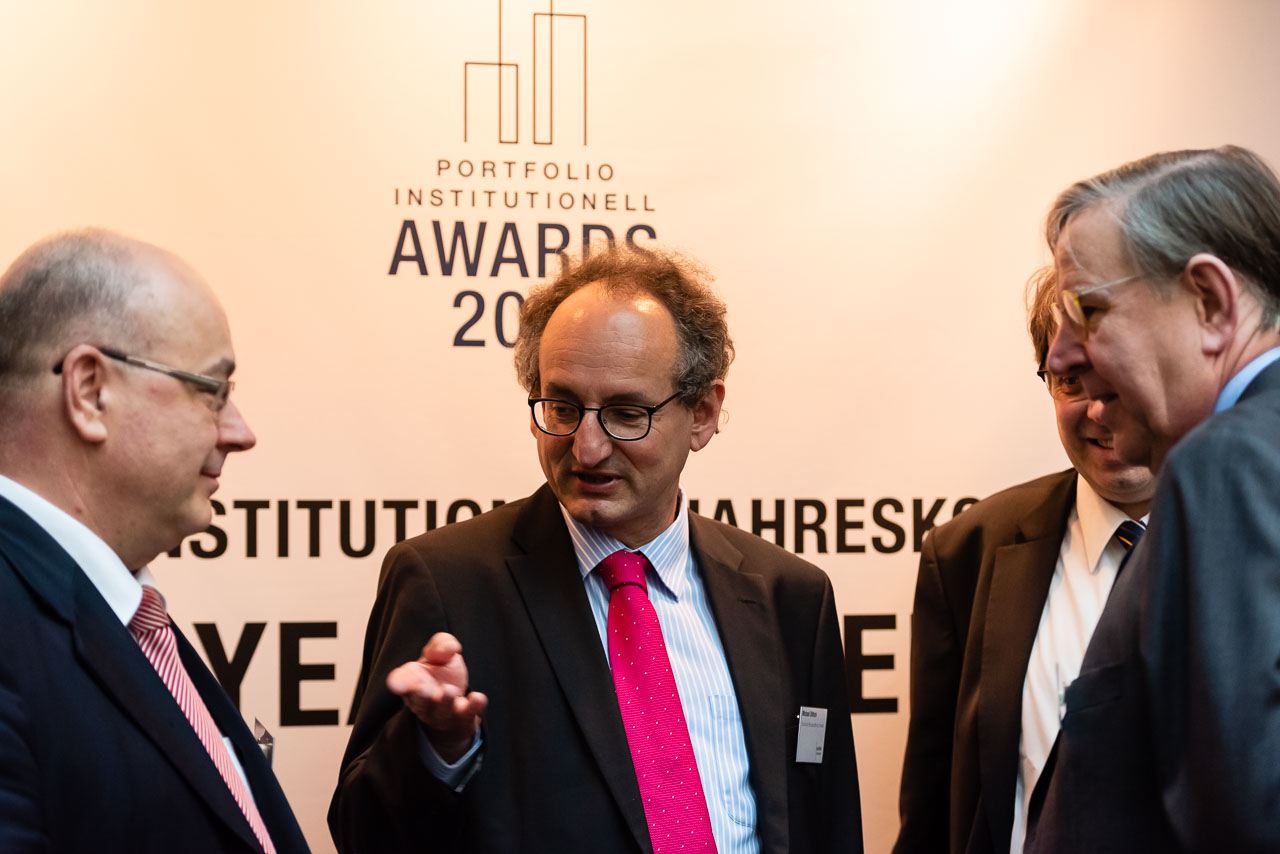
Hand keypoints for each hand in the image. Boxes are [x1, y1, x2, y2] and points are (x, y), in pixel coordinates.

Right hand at [386, 632, 488, 762]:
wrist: (457, 700)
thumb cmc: (442, 672)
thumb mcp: (439, 653)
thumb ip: (441, 645)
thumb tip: (448, 649)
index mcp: (412, 683)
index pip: (401, 682)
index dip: (399, 683)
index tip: (396, 684)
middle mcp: (424, 702)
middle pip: (420, 702)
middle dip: (422, 697)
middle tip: (425, 689)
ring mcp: (443, 715)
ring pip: (442, 712)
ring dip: (445, 703)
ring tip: (449, 691)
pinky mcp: (462, 720)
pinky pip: (467, 716)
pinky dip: (473, 707)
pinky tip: (478, 697)